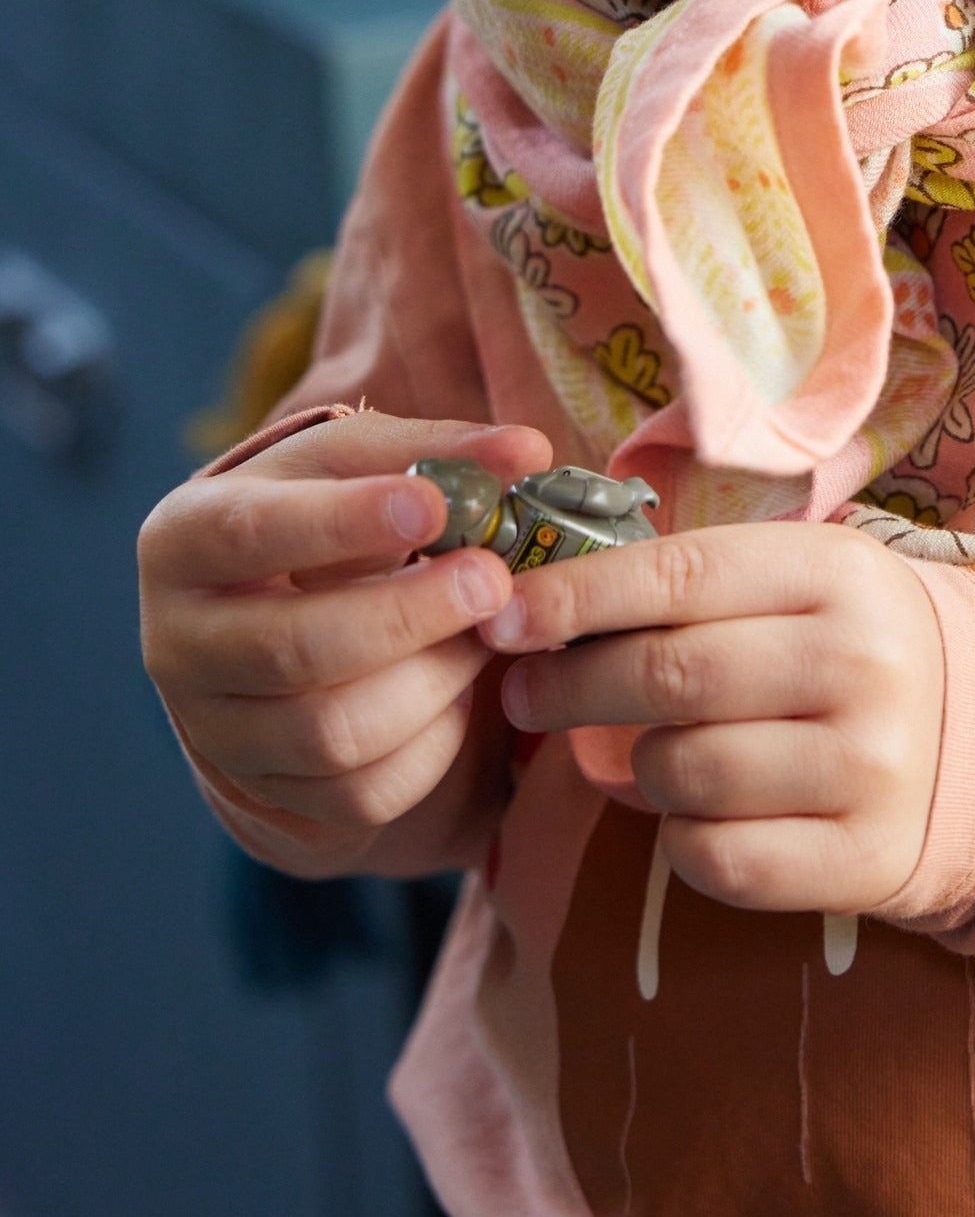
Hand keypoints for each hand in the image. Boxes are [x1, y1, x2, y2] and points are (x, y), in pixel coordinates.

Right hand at [139, 412, 549, 834]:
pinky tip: (458, 686)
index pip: (251, 533)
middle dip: (410, 616)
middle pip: (294, 649)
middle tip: (493, 580)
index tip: (433, 506)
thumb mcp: (355, 465)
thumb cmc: (318, 515)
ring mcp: (217, 731)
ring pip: (334, 733)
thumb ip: (437, 451)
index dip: (344, 523)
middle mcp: (179, 643)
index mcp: (186, 539)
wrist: (275, 607)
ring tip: (485, 629)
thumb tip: (528, 449)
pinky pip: (366, 792)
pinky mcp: (272, 791)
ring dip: (435, 679)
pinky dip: (434, 742)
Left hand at [483, 522, 946, 915]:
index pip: (680, 574)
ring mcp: (871, 765)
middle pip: (669, 674)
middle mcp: (863, 662)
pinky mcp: (864, 857)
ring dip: (637, 767)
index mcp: (840, 571)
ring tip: (648, 752)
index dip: (576, 596)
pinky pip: (715, 860)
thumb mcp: (795, 579)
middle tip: (527, 693)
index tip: (503, 616)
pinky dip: (681, 840)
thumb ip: (689, 578)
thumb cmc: (843, 644)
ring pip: (682, 771)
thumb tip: (533, 600)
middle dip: (572, 684)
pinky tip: (702, 812)